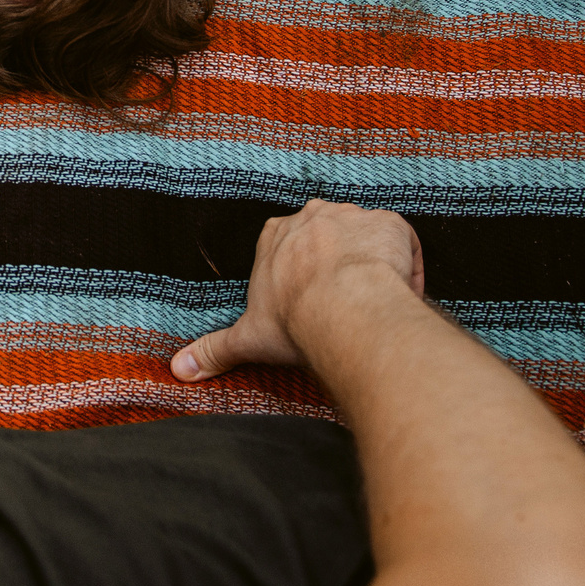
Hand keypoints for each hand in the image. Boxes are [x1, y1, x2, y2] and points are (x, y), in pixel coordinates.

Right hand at [171, 201, 427, 382]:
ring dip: (372, 264)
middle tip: (344, 303)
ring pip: (366, 239)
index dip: (302, 274)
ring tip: (373, 302)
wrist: (346, 310)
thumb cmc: (296, 320)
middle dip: (337, 264)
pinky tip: (398, 293)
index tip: (310, 300)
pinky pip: (402, 242)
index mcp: (276, 235)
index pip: (289, 247)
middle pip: (328, 237)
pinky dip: (404, 266)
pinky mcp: (390, 223)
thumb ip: (214, 350)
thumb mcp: (247, 337)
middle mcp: (314, 216)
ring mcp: (354, 217)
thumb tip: (179, 369)